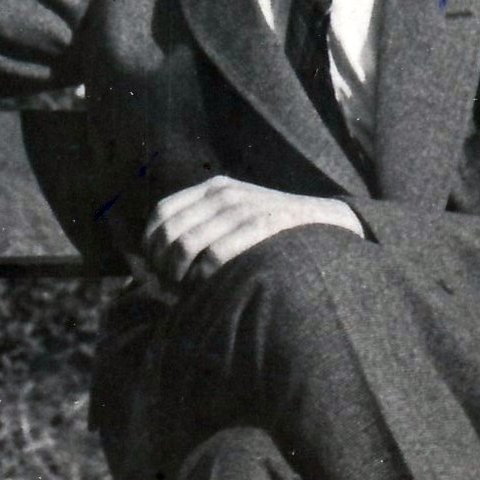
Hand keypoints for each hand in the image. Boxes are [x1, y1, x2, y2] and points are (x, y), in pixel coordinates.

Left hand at [143, 175, 363, 288]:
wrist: (328, 222)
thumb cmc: (276, 232)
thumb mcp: (238, 216)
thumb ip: (205, 226)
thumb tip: (159, 259)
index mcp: (213, 188)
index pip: (162, 213)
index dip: (151, 244)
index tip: (157, 269)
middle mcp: (223, 193)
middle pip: (169, 232)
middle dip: (164, 265)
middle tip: (172, 287)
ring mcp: (241, 208)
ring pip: (186, 244)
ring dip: (179, 275)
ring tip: (187, 290)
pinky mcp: (259, 226)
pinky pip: (213, 255)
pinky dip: (202, 277)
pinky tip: (206, 287)